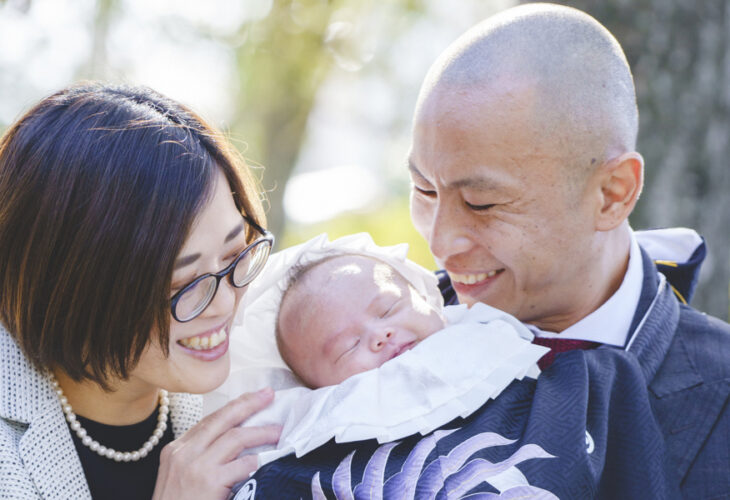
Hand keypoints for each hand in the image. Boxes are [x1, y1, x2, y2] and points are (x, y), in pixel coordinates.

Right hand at [152, 388, 280, 499]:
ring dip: (262, 432)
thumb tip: (233, 442)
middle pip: (223, 418)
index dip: (234, 407)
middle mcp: (184, 452)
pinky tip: (270, 460)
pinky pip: (243, 464)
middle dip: (249, 403)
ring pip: (236, 437)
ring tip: (278, 431)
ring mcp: (197, 466)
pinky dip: (260, 460)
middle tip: (268, 395)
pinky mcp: (210, 482)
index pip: (209, 420)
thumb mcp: (179, 476)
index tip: (253, 398)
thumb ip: (200, 456)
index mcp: (176, 449)